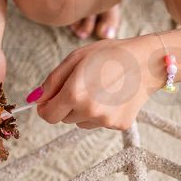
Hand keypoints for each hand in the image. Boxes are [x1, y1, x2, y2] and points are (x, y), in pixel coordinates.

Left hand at [33, 35, 161, 130]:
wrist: (145, 62)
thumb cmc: (108, 55)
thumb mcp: (74, 59)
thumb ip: (52, 81)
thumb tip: (35, 99)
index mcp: (74, 94)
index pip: (48, 116)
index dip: (45, 108)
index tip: (48, 101)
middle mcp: (89, 111)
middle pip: (63, 118)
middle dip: (66, 105)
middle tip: (82, 86)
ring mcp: (106, 120)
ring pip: (80, 122)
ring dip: (83, 110)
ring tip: (99, 89)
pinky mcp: (120, 125)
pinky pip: (99, 123)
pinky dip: (101, 113)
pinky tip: (112, 96)